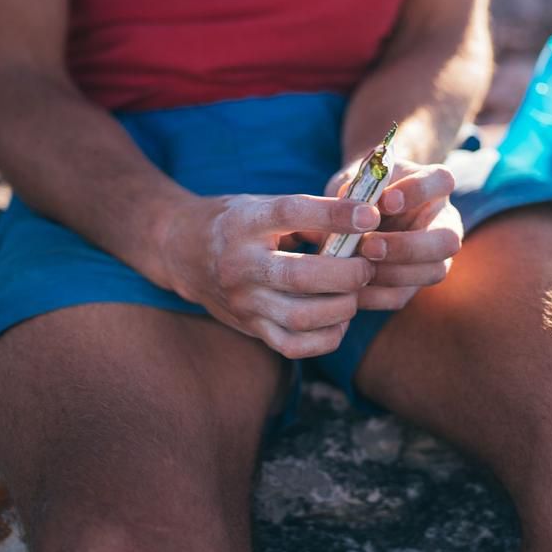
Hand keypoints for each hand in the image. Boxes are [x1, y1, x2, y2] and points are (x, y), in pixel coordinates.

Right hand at [159, 194, 379, 358]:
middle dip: (347, 274)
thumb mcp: (264, 205)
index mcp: (244, 223)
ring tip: (355, 294)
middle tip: (367, 266)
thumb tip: (360, 230)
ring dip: (341, 308)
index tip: (369, 215)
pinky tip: (339, 321)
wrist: (182, 251)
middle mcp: (239, 264)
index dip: (334, 214)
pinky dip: (325, 338)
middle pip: (300, 276)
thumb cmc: (236, 223)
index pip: (291, 213)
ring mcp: (242, 301)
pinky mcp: (248, 326)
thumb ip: (310, 218)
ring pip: (299, 317)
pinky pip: (292, 345)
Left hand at [326, 159, 462, 310]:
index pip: (442, 181)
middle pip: (448, 239)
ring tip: (355, 267)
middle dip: (408, 246)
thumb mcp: (356, 180)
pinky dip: (375, 295)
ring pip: (433, 272)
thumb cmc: (360, 190)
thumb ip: (356, 187)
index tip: (385, 201)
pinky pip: (402, 296)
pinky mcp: (413, 284)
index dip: (418, 191)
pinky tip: (350, 288)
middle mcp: (443, 221)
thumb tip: (349, 205)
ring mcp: (434, 256)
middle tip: (368, 245)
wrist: (354, 214)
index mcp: (434, 185)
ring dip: (392, 274)